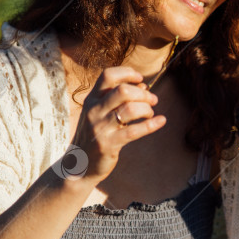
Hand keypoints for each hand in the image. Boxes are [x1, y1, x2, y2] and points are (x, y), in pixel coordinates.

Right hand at [70, 67, 165, 183]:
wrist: (78, 165)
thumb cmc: (96, 134)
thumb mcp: (102, 113)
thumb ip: (120, 98)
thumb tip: (144, 86)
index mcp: (92, 99)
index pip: (108, 75)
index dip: (128, 73)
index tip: (141, 79)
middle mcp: (94, 111)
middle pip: (123, 90)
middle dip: (143, 94)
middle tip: (153, 100)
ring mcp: (99, 128)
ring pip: (130, 109)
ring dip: (147, 109)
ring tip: (150, 114)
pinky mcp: (107, 144)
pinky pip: (134, 131)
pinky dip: (151, 124)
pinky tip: (161, 121)